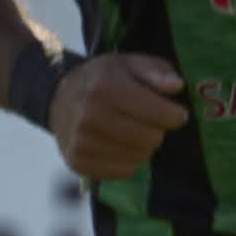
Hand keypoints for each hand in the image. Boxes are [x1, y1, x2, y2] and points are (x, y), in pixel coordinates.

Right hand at [45, 52, 192, 186]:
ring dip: (142, 146)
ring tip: (130, 131)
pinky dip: (127, 160)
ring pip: (139, 157)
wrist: (59, 98)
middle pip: (151, 139)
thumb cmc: (102, 79)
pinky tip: (117, 144)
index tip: (174, 113)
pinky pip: (123, 171)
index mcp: (105, 88)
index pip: (159, 114)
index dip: (175, 115)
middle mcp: (90, 116)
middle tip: (147, 121)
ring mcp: (82, 142)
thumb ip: (156, 71)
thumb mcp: (129, 64)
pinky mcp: (78, 163)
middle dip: (156, 130)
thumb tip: (177, 86)